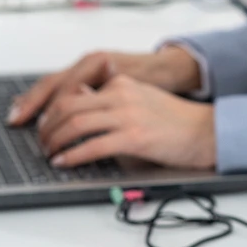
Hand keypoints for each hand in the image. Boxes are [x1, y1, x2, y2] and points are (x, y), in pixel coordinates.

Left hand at [33, 73, 214, 169]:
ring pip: (75, 125)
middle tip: (41, 141)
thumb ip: (112, 99)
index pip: (73, 92)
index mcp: (122, 84)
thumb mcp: (140, 98)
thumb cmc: (175, 119)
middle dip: (47, 127)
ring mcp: (128, 115)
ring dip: (55, 141)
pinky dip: (72, 156)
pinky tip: (64, 162)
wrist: (205, 130)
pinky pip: (92, 146)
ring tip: (49, 153)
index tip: (43, 123)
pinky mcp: (134, 137)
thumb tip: (80, 103)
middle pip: (68, 106)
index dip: (51, 110)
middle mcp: (122, 95)